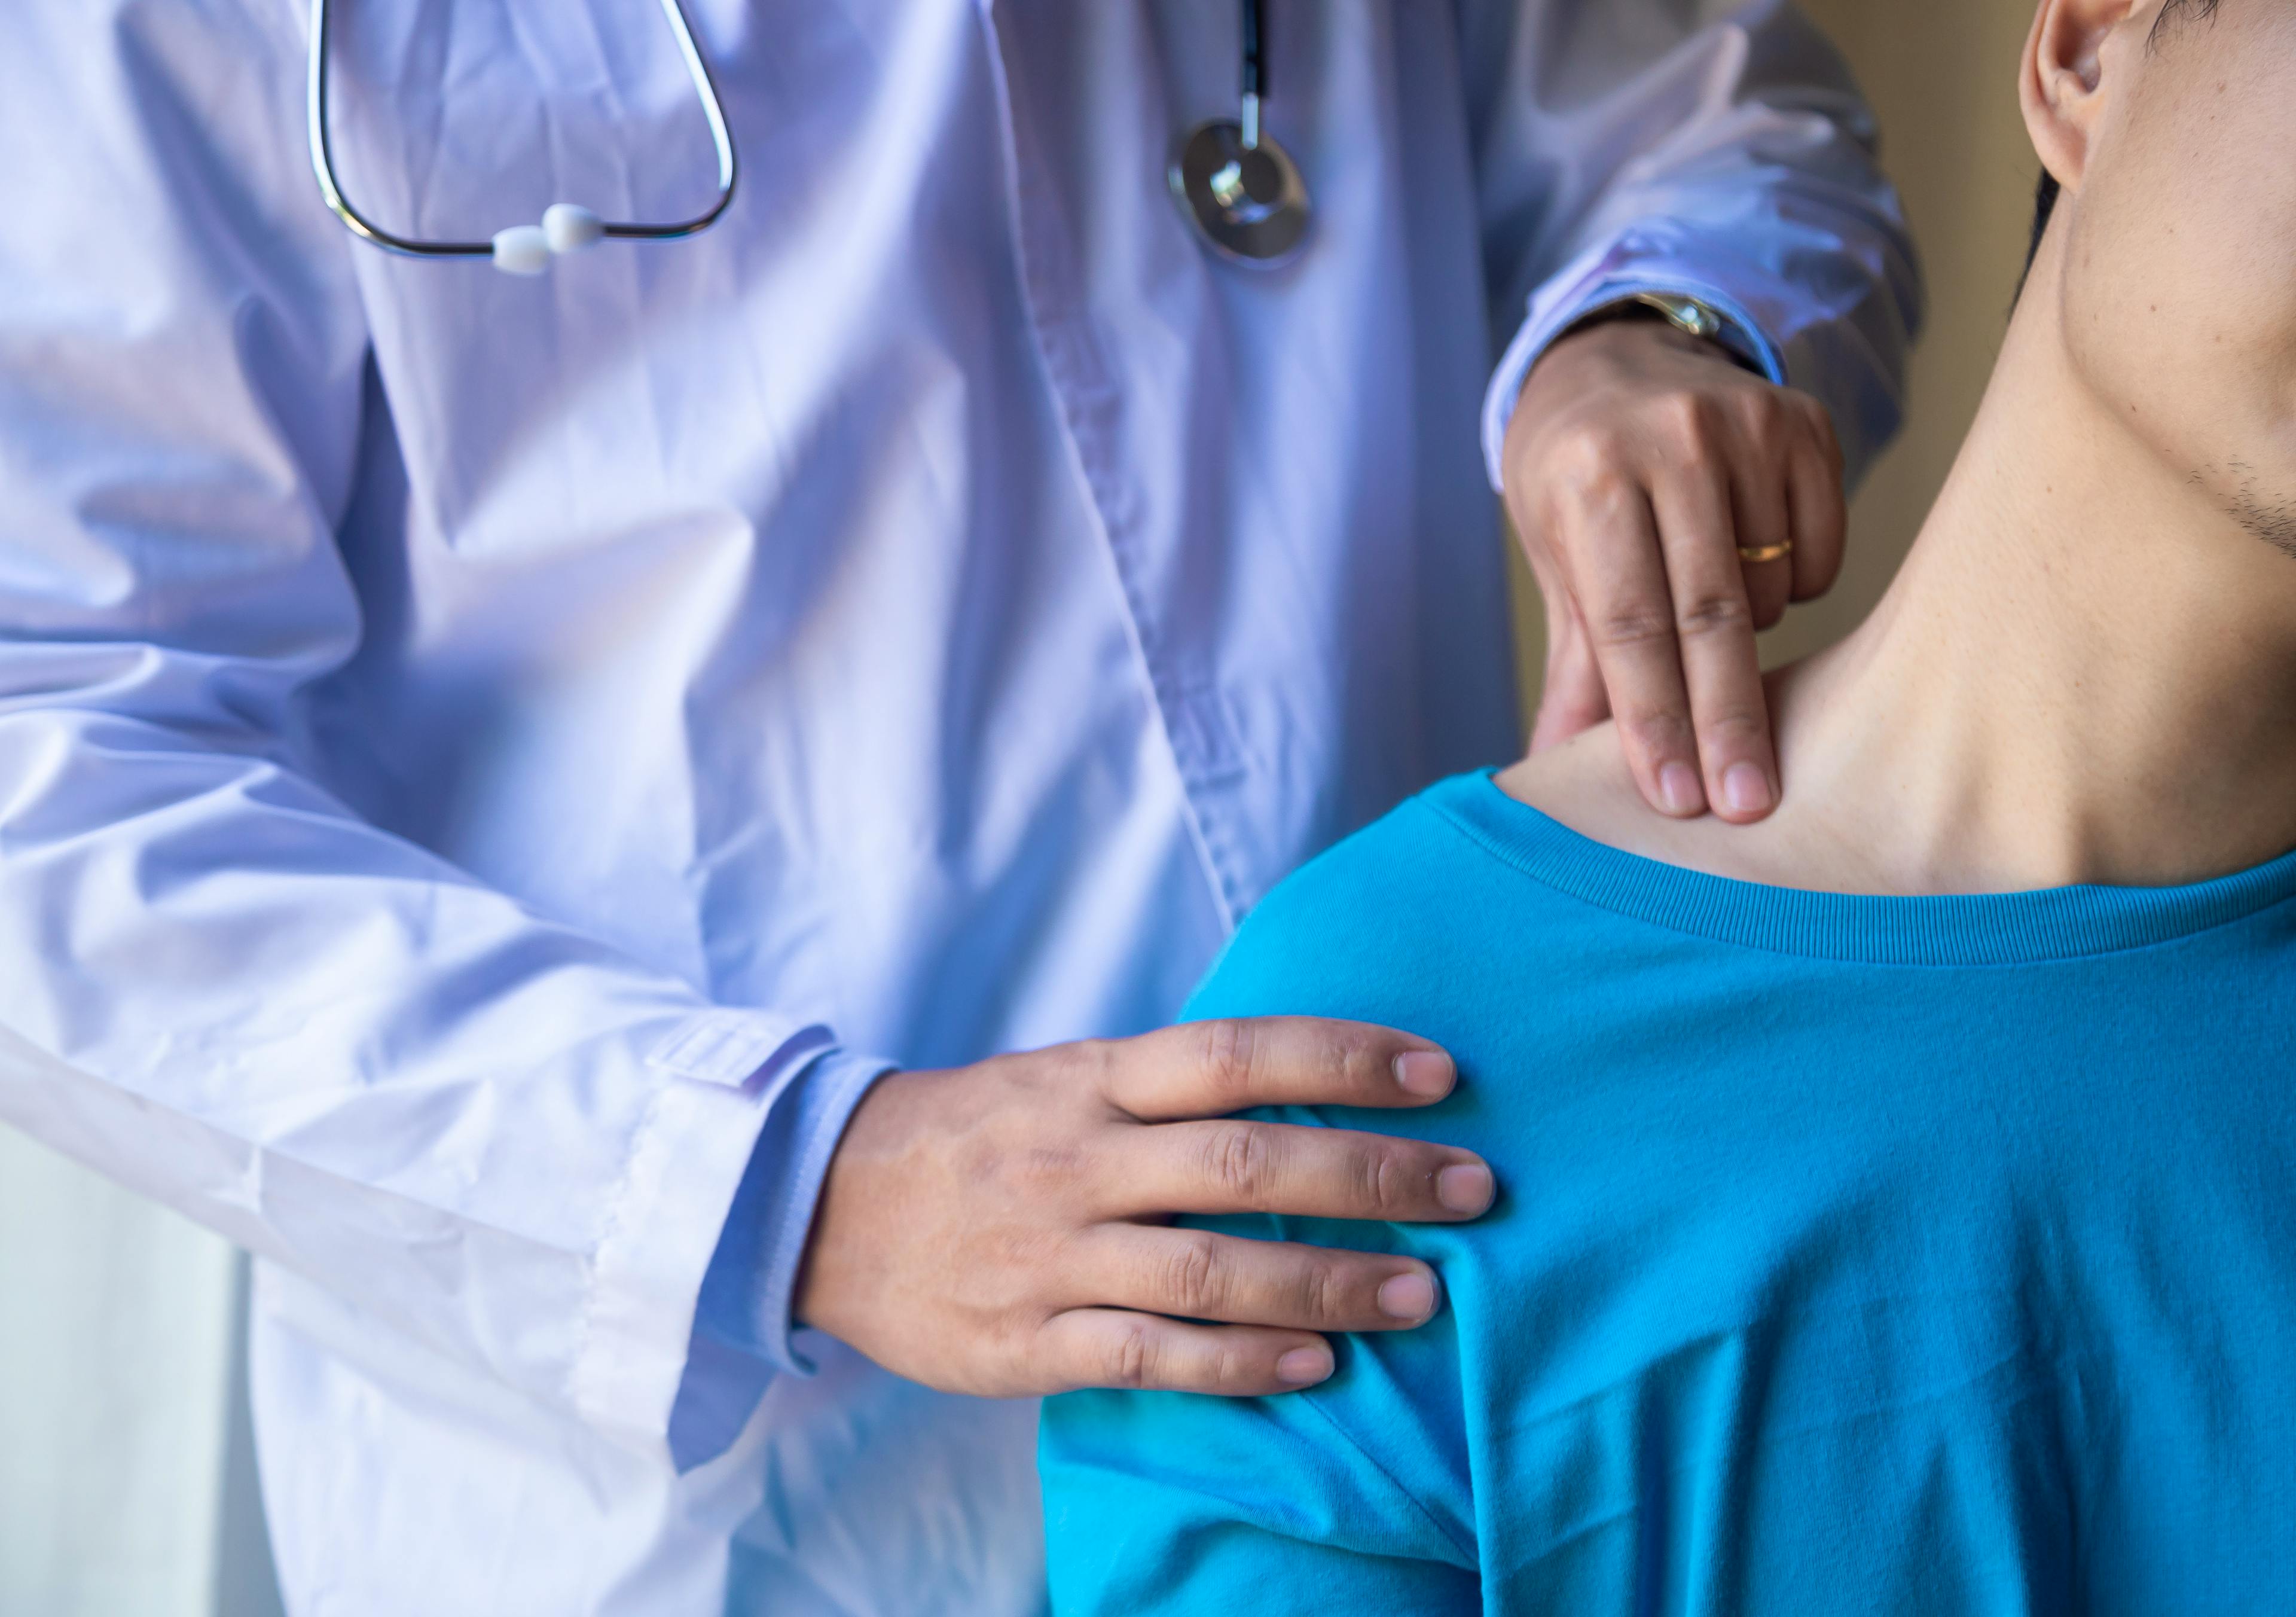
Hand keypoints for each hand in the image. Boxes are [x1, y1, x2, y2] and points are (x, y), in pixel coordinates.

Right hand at [793, 1018, 1494, 1396]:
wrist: (823, 1208)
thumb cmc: (977, 1137)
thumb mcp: (1062, 1080)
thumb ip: (1168, 1087)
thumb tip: (1308, 1080)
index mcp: (1093, 1081)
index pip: (1237, 1053)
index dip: (1343, 1057)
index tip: (1440, 1071)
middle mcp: (1079, 1159)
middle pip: (1245, 1161)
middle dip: (1371, 1175)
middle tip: (1474, 1189)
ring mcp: (1053, 1253)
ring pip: (1210, 1269)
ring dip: (1328, 1281)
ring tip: (1423, 1292)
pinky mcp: (1027, 1340)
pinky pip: (1150, 1355)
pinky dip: (1239, 1362)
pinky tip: (1317, 1367)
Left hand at [1503, 317, 1846, 822]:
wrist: (1618, 361)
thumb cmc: (1577, 479)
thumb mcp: (1557, 556)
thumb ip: (1573, 666)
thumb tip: (1545, 773)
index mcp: (1590, 479)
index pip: (1630, 624)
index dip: (1655, 719)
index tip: (1678, 798)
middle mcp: (1670, 443)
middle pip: (1709, 615)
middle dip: (1727, 722)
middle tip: (1747, 805)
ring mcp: (1746, 426)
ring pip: (1770, 590)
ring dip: (1748, 637)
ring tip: (1708, 611)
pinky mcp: (1805, 425)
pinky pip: (1822, 554)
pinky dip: (1796, 586)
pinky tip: (1756, 565)